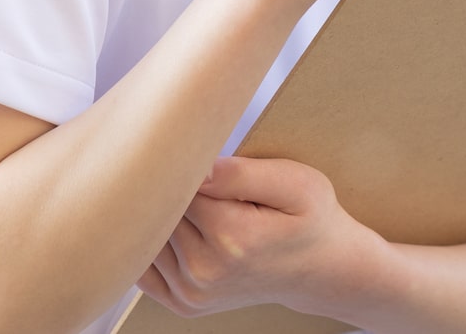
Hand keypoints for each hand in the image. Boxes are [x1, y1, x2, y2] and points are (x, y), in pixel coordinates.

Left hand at [135, 157, 382, 319]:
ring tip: (205, 208)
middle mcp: (206, 271)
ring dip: (167, 218)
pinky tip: (182, 231)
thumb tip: (196, 168)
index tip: (210, 161)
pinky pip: (145, 266)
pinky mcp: (184, 304)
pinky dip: (154, 245)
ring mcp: (192, 293)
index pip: (181, 185)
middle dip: (179, 192)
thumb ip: (243, 173)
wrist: (319, 268)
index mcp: (233, 237)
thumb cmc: (310, 217)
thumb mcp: (296, 182)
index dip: (193, 167)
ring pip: (151, 236)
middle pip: (162, 211)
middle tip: (211, 183)